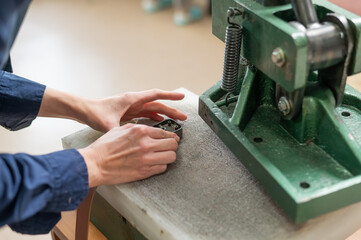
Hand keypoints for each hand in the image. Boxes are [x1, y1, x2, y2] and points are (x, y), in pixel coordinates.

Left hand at [38, 88, 186, 132]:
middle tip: (183, 117)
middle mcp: (134, 101)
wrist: (85, 110)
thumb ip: (120, 130)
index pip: (155, 95)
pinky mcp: (129, 112)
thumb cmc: (95, 113)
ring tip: (175, 120)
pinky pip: (146, 113)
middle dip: (171, 110)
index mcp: (132, 99)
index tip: (181, 96)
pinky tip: (159, 121)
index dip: (170, 96)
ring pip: (153, 109)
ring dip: (164, 114)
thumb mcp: (109, 124)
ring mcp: (132, 106)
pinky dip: (154, 116)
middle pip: (157, 104)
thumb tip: (129, 139)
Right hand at [78, 123, 179, 186]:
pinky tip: (155, 165)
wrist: (94, 164)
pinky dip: (161, 166)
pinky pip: (163, 168)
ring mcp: (146, 158)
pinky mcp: (144, 171)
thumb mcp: (120, 129)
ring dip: (169, 157)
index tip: (173, 139)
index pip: (165, 133)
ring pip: (171, 157)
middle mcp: (146, 143)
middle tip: (169, 148)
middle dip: (172, 146)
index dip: (171, 136)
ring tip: (164, 157)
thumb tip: (148, 130)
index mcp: (141, 131)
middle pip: (172, 144)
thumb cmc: (104, 147)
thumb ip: (137, 128)